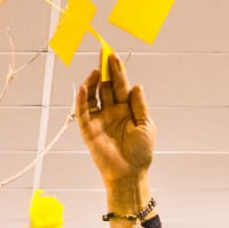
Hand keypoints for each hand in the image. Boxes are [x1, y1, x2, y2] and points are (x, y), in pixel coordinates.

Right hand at [76, 53, 154, 187]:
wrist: (130, 174)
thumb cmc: (140, 153)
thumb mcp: (146, 126)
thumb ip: (140, 106)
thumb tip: (136, 86)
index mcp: (125, 110)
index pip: (120, 86)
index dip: (117, 71)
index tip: (114, 55)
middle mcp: (111, 112)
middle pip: (106, 87)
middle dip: (105, 70)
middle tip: (103, 53)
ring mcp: (99, 120)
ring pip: (93, 96)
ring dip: (94, 82)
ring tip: (98, 70)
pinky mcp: (89, 130)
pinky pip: (83, 112)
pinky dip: (82, 99)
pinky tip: (85, 87)